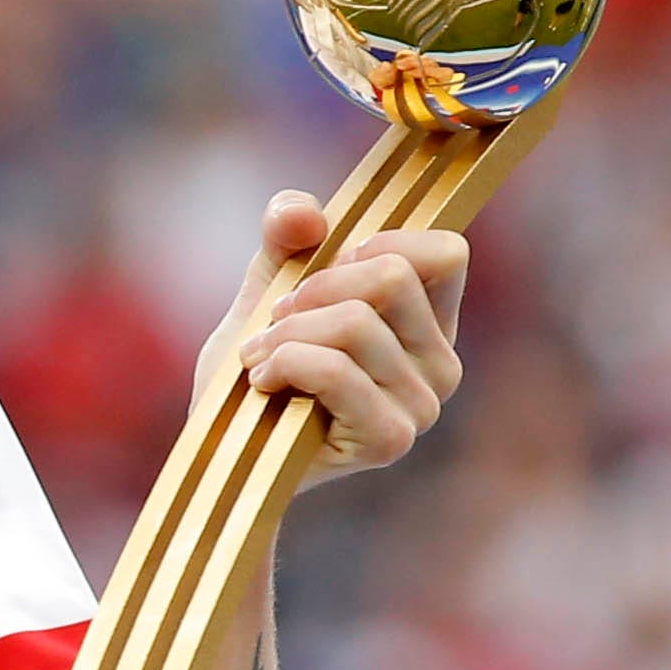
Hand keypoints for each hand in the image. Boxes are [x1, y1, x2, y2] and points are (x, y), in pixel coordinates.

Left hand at [195, 188, 466, 483]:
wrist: (227, 456)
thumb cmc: (257, 373)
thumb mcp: (268, 290)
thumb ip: (285, 240)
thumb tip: (303, 213)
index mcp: (431, 322)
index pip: (444, 252)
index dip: (374, 245)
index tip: (319, 274)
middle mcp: (442, 364)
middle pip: (392, 278)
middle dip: (314, 288)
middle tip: (276, 321)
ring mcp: (422, 406)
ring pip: (356, 322)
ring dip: (285, 334)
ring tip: (259, 357)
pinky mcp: (390, 439)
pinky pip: (336, 369)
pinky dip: (284, 363)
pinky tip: (262, 382)